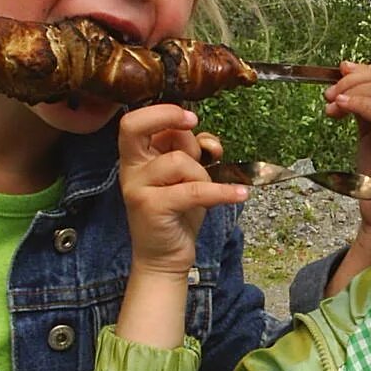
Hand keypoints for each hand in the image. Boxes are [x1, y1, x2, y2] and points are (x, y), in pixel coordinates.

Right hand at [118, 104, 247, 280]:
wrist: (164, 257)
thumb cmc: (177, 214)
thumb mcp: (185, 177)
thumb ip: (189, 152)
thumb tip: (205, 138)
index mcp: (137, 157)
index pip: (134, 121)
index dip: (163, 112)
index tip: (190, 119)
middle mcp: (131, 169)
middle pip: (133, 127)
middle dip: (167, 116)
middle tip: (194, 124)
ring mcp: (138, 188)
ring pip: (179, 161)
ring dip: (203, 173)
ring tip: (207, 190)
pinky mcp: (152, 207)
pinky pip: (194, 190)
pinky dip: (222, 191)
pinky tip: (239, 194)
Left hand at [324, 62, 370, 291]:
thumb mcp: (366, 132)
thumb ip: (361, 103)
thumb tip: (347, 71)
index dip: (368, 69)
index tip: (341, 73)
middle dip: (356, 79)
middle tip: (330, 92)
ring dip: (354, 90)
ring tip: (332, 102)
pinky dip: (361, 104)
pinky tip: (342, 108)